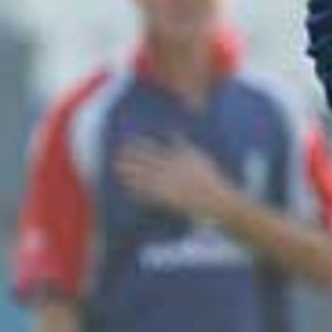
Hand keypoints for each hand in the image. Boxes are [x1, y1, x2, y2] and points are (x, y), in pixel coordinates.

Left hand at [115, 135, 234, 223]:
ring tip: (117, 169)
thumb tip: (173, 132)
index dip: (138, 146)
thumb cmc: (209, 177)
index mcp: (177, 159)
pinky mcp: (167, 199)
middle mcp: (169, 171)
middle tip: (115, 155)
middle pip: (145, 163)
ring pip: (143, 178)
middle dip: (130, 159)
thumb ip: (184, 144)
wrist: (215, 199)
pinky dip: (137, 192)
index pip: (153, 150)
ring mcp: (167, 186)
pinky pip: (148, 196)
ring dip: (129, 174)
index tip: (126, 141)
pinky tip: (127, 189)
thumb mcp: (199, 156)